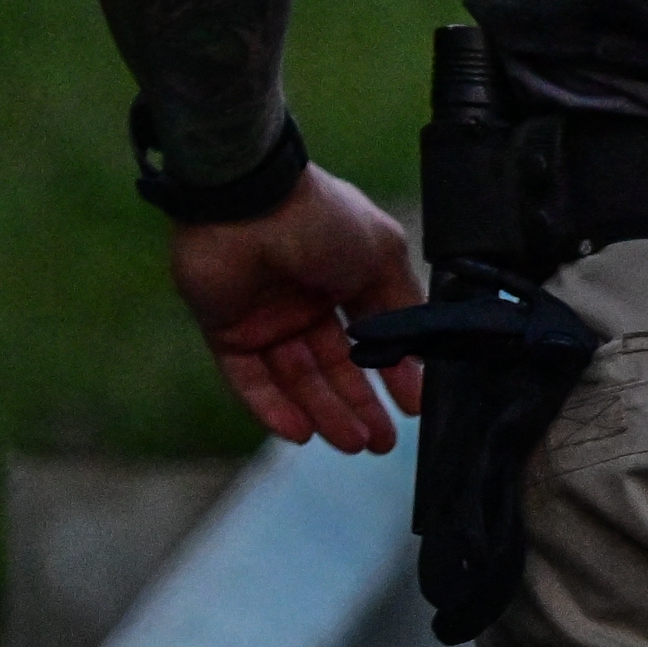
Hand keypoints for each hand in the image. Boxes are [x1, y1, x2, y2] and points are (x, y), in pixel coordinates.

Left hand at [169, 165, 422, 452]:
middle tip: (381, 443)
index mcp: (346, 278)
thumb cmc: (321, 220)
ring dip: (325, 412)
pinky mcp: (227, 333)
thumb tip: (420, 350)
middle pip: (335, 367)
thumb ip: (400, 304)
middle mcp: (307, 303)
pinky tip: (300, 432)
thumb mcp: (381, 256)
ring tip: (354, 443)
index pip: (372, 336)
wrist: (248, 202)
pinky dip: (273, 408)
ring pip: (298, 379)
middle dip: (360, 405)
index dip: (393, 372)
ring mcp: (266, 320)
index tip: (414, 406)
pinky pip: (251, 380)